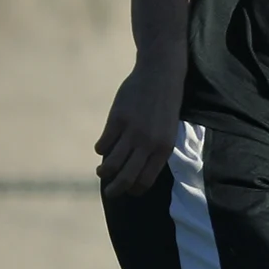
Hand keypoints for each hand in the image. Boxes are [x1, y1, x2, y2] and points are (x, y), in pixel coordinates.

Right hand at [94, 52, 184, 196]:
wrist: (160, 75)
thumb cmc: (164, 106)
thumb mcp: (166, 131)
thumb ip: (153, 150)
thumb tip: (134, 169)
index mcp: (164, 148)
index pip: (146, 180)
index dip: (135, 189)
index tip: (128, 191)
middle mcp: (148, 144)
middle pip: (127, 177)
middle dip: (116, 189)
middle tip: (109, 193)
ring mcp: (132, 132)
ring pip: (112, 163)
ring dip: (104, 172)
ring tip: (102, 172)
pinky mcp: (117, 120)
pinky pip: (104, 144)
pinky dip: (101, 149)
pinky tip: (103, 147)